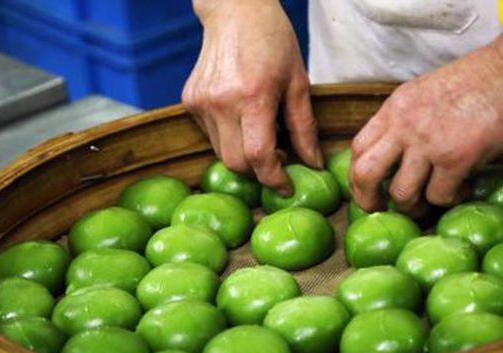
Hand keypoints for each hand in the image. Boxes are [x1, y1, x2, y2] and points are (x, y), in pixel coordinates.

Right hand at [183, 0, 320, 195]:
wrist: (235, 10)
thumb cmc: (273, 41)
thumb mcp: (298, 82)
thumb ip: (304, 128)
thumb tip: (313, 164)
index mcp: (253, 96)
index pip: (259, 156)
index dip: (274, 178)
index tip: (286, 186)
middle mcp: (221, 102)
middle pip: (235, 163)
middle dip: (257, 170)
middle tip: (276, 157)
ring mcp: (201, 102)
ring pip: (221, 152)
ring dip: (242, 153)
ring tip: (259, 130)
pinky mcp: (189, 100)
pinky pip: (210, 135)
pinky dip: (228, 136)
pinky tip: (240, 114)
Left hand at [350, 34, 502, 211]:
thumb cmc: (478, 80)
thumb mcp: (425, 92)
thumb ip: (406, 119)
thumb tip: (398, 153)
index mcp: (395, 108)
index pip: (358, 148)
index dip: (356, 175)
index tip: (367, 189)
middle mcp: (404, 125)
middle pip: (365, 173)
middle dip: (368, 200)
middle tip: (382, 210)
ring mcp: (428, 142)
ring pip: (401, 193)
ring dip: (412, 206)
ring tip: (427, 203)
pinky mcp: (456, 157)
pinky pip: (439, 196)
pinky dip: (448, 200)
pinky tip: (460, 190)